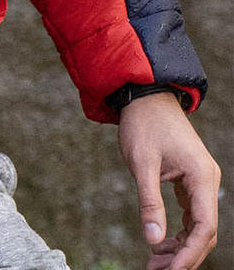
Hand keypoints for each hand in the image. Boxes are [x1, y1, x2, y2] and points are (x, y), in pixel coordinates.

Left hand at [118, 91, 219, 269]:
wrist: (145, 96)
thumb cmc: (143, 125)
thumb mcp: (141, 163)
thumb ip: (149, 201)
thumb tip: (153, 239)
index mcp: (202, 177)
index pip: (204, 228)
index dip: (189, 254)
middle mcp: (208, 181)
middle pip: (204, 231)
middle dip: (184, 255)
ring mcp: (201, 180)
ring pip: (198, 224)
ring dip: (180, 245)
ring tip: (156, 262)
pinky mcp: (190, 178)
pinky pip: (190, 213)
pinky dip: (178, 230)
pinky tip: (160, 242)